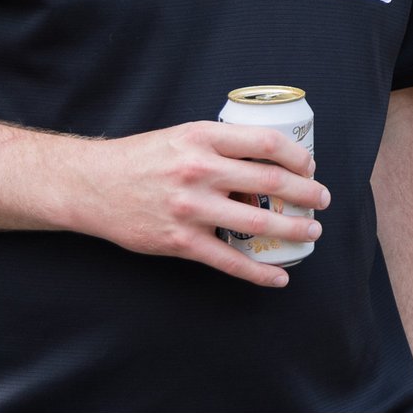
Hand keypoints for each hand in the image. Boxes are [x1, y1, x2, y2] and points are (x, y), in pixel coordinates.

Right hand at [71, 121, 331, 287]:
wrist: (91, 185)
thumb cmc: (143, 158)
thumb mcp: (184, 136)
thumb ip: (223, 145)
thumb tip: (271, 161)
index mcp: (203, 138)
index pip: (267, 144)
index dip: (299, 157)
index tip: (310, 166)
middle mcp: (199, 171)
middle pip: (271, 182)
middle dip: (306, 193)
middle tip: (322, 200)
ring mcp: (190, 208)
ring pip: (258, 222)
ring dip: (293, 230)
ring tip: (311, 233)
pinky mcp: (180, 241)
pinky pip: (229, 260)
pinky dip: (259, 272)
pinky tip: (279, 276)